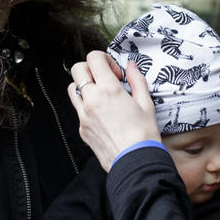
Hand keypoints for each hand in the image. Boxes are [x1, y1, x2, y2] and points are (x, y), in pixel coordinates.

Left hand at [68, 51, 159, 171]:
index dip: (105, 60)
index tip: (115, 72)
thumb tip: (131, 67)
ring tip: (101, 95)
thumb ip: (137, 80)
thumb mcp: (146, 103)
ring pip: (73, 89)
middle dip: (91, 69)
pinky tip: (102, 115)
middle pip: (78, 69)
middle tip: (105, 79)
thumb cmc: (143, 135)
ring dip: (84, 86)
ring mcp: (83, 115)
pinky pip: (78, 110)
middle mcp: (91, 100)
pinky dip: (86, 107)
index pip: (94, 58)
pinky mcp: (81, 129)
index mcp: (108, 90)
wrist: (135, 161)